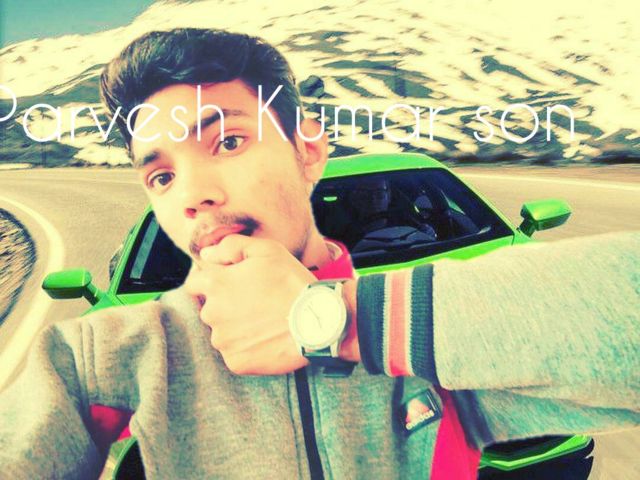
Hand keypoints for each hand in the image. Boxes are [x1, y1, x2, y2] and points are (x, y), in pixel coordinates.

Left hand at [184, 235, 315, 374]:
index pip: (195, 283)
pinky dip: (247, 347)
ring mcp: (223, 341)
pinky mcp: (236, 362)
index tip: (233, 285)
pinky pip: (235, 352)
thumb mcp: (266, 250)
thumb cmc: (292, 282)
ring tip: (265, 322)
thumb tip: (206, 255)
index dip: (213, 281)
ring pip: (222, 332)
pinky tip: (266, 338)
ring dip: (236, 327)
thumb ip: (230, 246)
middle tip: (257, 303)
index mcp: (216, 285)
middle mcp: (212, 314)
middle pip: (210, 308)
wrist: (317, 323)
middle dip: (226, 304)